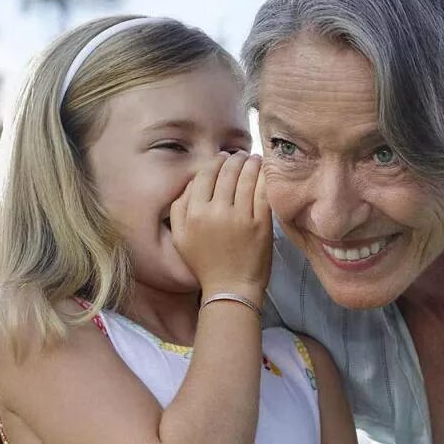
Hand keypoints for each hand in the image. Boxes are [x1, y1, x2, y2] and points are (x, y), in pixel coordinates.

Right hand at [170, 151, 271, 295]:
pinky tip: (264, 172)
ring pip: (246, 179)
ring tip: (253, 158)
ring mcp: (240, 218)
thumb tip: (193, 182)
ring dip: (250, 164)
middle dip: (234, 159)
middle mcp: (216, 213)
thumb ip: (179, 208)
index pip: (205, 176)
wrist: (230, 288)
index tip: (222, 158)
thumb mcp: (180, 237)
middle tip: (240, 155)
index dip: (215, 162)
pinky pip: (262, 193)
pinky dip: (263, 178)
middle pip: (226, 173)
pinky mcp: (261, 224)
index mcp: (194, 214)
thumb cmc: (204, 264)